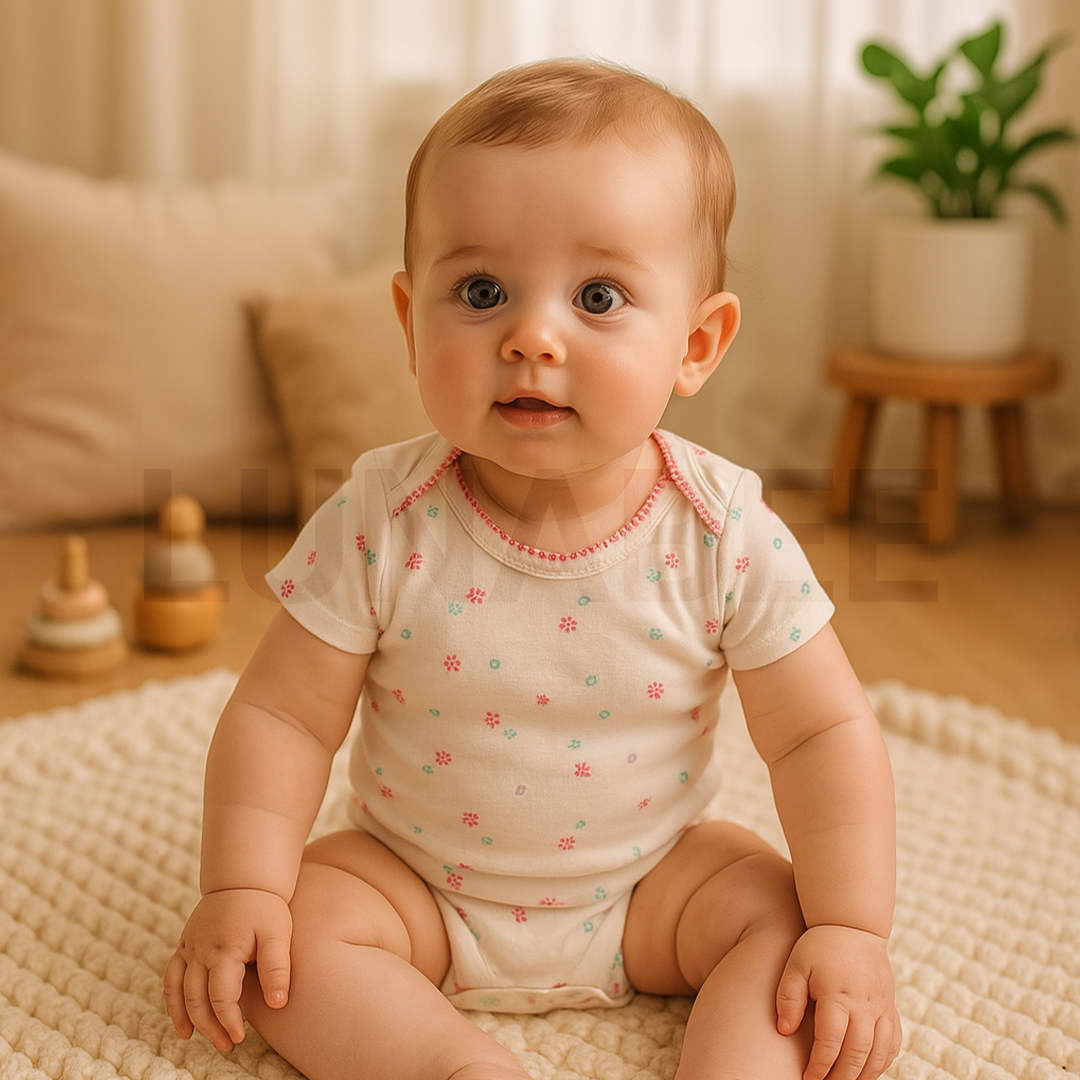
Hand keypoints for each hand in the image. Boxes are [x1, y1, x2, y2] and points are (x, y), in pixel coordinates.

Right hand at [164, 888, 291, 1051]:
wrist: (244, 879)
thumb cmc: (265, 908)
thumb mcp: (278, 933)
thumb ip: (277, 967)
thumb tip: (278, 1003)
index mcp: (224, 950)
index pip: (220, 997)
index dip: (228, 1021)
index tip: (239, 1037)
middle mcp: (201, 951)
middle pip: (197, 999)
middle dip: (210, 1026)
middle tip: (226, 1044)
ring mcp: (189, 947)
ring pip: (179, 992)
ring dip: (187, 1018)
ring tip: (198, 1038)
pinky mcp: (184, 945)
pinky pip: (170, 978)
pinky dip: (171, 1001)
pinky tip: (181, 1020)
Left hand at [776, 924, 901, 1079]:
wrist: (853, 925)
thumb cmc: (819, 945)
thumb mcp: (796, 965)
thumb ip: (789, 997)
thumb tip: (783, 1030)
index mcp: (838, 995)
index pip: (830, 1041)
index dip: (819, 1065)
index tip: (807, 1077)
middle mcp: (865, 1005)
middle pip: (856, 1054)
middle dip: (840, 1077)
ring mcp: (882, 1008)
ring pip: (879, 1054)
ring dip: (863, 1075)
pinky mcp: (891, 1008)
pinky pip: (894, 1044)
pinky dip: (883, 1062)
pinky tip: (867, 1070)